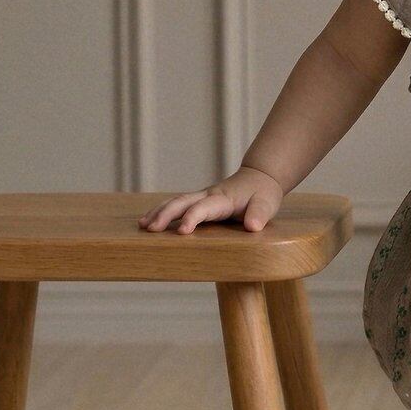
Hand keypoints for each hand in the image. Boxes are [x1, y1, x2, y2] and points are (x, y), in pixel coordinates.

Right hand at [137, 165, 283, 234]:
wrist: (260, 177)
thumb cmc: (263, 194)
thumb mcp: (267, 203)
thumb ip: (260, 214)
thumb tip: (253, 226)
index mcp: (223, 198)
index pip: (204, 208)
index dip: (192, 218)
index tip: (182, 232)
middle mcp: (208, 195)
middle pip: (182, 202)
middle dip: (165, 214)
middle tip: (151, 229)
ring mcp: (202, 197)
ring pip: (176, 201)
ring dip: (159, 212)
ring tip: (143, 226)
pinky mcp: (199, 201)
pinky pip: (178, 205)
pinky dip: (162, 211)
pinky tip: (148, 221)